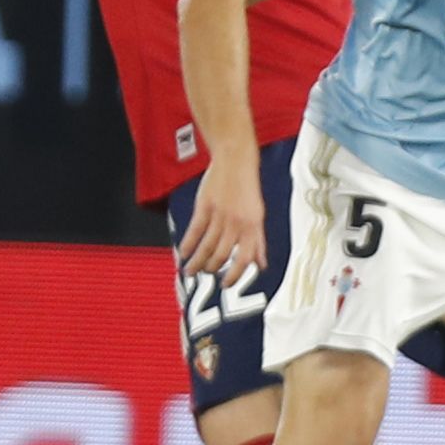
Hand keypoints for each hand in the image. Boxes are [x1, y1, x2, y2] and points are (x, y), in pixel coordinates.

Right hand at [178, 153, 266, 286]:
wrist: (236, 160)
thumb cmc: (247, 188)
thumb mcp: (258, 215)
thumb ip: (258, 241)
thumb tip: (261, 265)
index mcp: (253, 226)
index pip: (244, 258)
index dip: (235, 275)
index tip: (225, 284)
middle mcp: (237, 223)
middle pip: (221, 254)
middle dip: (211, 268)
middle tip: (204, 274)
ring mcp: (220, 214)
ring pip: (206, 246)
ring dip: (197, 261)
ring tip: (190, 270)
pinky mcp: (205, 206)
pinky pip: (195, 230)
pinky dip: (188, 244)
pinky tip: (183, 253)